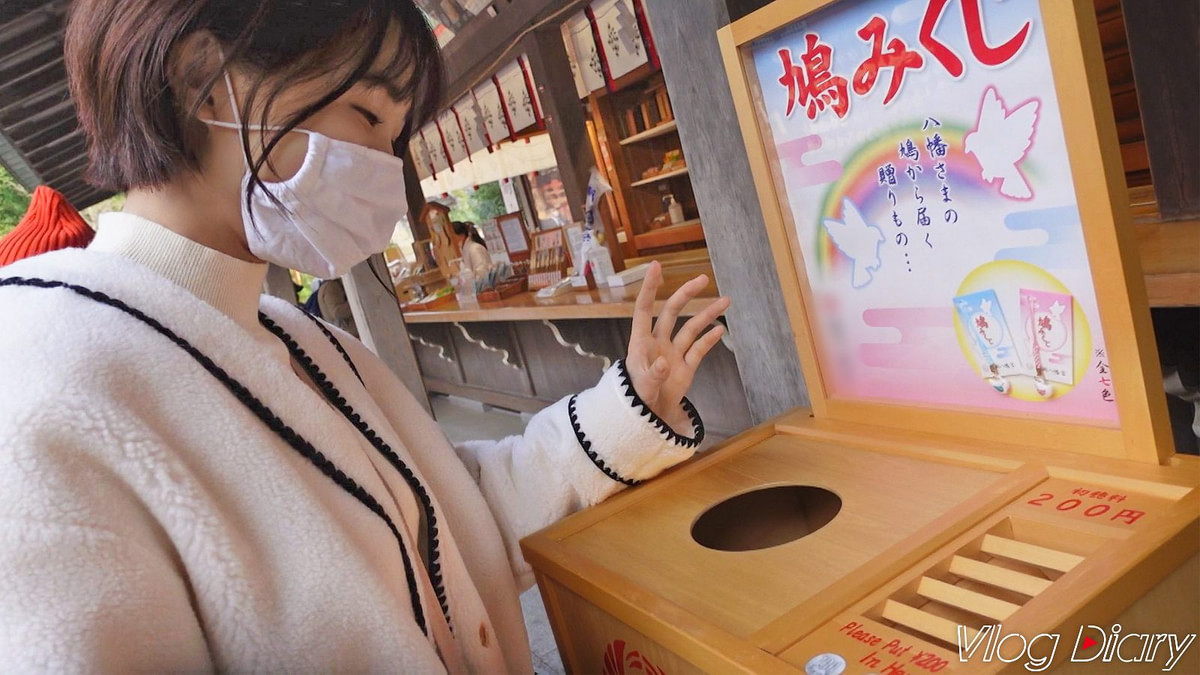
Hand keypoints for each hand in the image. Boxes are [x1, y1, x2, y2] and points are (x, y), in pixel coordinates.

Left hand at [625, 261, 730, 432]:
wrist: (647, 418)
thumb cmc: (637, 400)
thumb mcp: (642, 389)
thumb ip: (652, 376)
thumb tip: (663, 363)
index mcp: (641, 342)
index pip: (645, 309)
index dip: (650, 288)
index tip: (656, 266)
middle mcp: (657, 343)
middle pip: (672, 312)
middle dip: (686, 294)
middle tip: (703, 279)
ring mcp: (673, 353)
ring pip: (691, 329)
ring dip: (707, 314)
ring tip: (726, 300)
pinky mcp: (685, 367)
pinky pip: (699, 350)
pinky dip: (710, 339)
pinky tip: (721, 329)